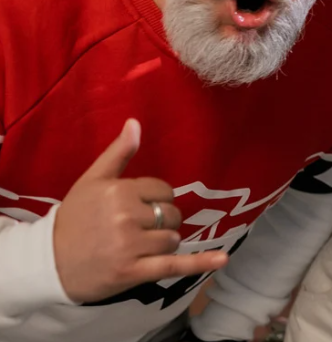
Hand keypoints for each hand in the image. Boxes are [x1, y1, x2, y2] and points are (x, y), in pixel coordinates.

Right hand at [53, 120, 228, 302]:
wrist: (48, 263)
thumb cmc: (73, 219)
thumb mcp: (92, 181)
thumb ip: (118, 153)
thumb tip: (135, 123)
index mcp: (119, 191)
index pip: (164, 191)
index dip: (156, 201)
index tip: (136, 209)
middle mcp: (126, 216)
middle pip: (172, 215)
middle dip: (161, 222)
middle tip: (135, 230)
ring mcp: (131, 245)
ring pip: (173, 238)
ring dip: (162, 243)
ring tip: (136, 247)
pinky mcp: (134, 271)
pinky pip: (174, 265)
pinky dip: (200, 263)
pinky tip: (222, 259)